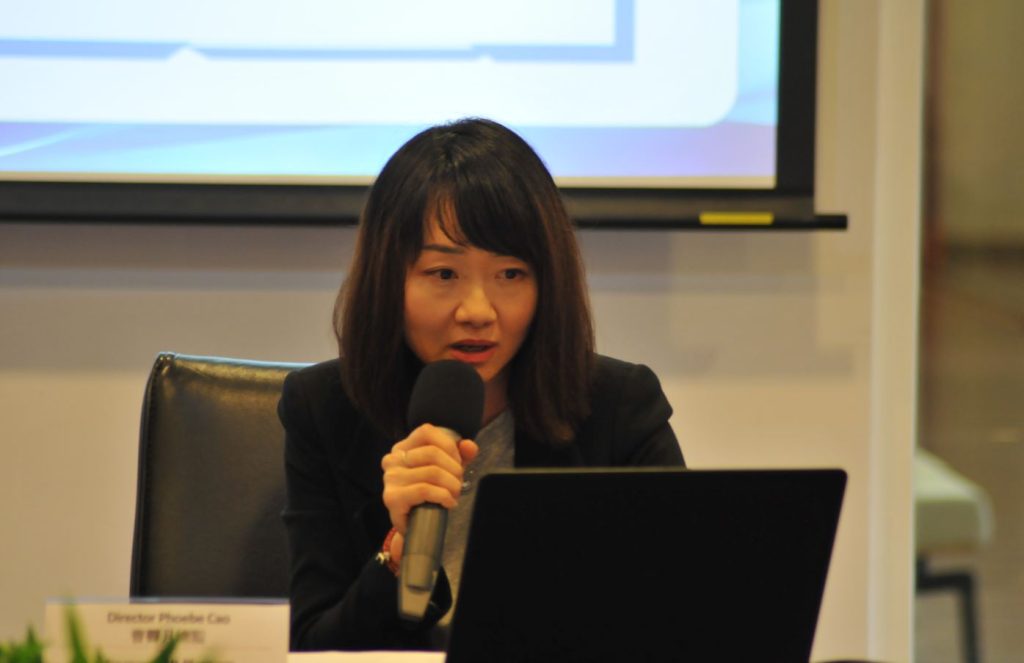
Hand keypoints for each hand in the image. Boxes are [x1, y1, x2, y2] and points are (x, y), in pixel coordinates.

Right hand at [380, 424, 478, 552]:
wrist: (417, 526)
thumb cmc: (431, 493)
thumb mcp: (448, 469)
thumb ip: (461, 454)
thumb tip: (469, 445)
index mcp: (403, 447)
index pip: (426, 431)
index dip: (448, 445)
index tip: (458, 462)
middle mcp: (392, 460)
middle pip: (432, 453)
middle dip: (454, 469)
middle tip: (458, 483)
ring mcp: (390, 479)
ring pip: (432, 472)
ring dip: (452, 485)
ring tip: (454, 494)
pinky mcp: (392, 498)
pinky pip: (424, 490)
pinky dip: (443, 496)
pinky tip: (448, 503)